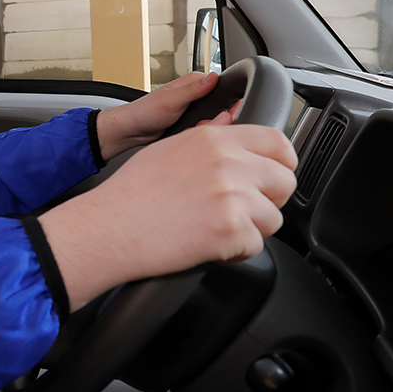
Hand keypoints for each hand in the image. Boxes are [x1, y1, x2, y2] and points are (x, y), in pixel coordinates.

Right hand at [39, 124, 297, 310]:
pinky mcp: (231, 230)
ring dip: (251, 229)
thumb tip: (238, 140)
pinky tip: (206, 244)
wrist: (107, 229)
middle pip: (285, 180)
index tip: (272, 176)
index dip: (281, 163)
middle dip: (269, 200)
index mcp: (213, 139)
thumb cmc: (129, 195)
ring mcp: (232, 196)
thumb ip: (210, 143)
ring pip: (273, 217)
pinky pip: (256, 246)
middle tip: (241, 211)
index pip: (277, 141)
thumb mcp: (170, 149)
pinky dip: (235, 252)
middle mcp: (227, 162)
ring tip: (214, 229)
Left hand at [95, 71, 232, 159]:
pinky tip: (189, 134)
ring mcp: (194, 107)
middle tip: (199, 124)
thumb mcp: (171, 100)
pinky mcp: (191, 120)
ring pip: (214, 119)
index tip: (220, 114)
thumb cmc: (145, 112)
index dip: (225, 104)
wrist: (133, 130)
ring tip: (191, 129)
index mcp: (194, 81)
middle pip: (221, 107)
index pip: (223, 88)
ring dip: (206, 128)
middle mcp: (196, 92)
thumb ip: (193, 90)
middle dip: (214, 119)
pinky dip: (199, 133)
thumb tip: (213, 77)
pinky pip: (205, 128)